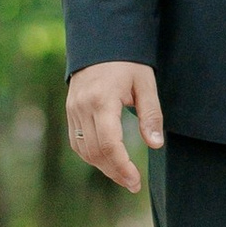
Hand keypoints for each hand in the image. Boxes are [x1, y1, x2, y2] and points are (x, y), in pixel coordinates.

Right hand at [68, 59, 163, 192]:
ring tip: (124, 176)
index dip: (122, 166)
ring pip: (84, 150)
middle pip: (95, 152)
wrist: (100, 42)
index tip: (136, 181)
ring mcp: (73, 110)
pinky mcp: (70, 111)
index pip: (109, 144)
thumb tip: (155, 145)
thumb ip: (151, 115)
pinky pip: (77, 142)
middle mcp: (82, 107)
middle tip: (133, 184)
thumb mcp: (146, 83)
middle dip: (115, 172)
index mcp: (102, 99)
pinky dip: (91, 156)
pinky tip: (108, 161)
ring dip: (103, 167)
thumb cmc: (128, 62)